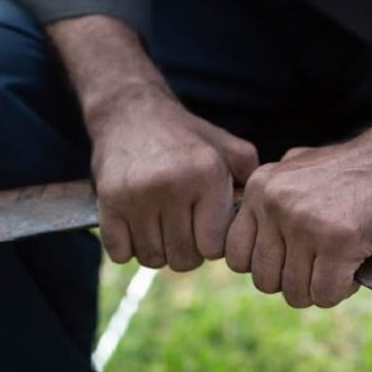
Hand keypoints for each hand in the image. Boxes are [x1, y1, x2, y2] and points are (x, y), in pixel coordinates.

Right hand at [46, 14, 258, 271]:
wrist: (130, 112)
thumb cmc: (185, 137)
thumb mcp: (225, 146)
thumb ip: (251, 178)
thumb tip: (264, 214)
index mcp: (208, 174)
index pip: (215, 248)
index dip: (211, 244)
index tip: (205, 228)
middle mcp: (174, 185)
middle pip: (184, 259)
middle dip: (186, 251)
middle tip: (181, 229)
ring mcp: (138, 195)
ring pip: (152, 258)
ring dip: (157, 250)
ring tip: (160, 225)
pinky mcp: (108, 202)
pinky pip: (122, 253)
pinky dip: (129, 247)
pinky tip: (136, 226)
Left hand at [224, 124, 371, 307]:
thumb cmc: (358, 168)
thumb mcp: (300, 168)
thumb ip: (273, 196)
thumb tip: (250, 234)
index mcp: (260, 188)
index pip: (237, 257)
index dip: (268, 266)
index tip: (295, 258)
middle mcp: (274, 203)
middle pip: (265, 281)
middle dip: (296, 281)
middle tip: (324, 264)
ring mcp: (304, 222)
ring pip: (295, 293)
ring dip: (322, 288)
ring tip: (344, 261)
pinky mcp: (337, 241)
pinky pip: (325, 295)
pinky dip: (343, 290)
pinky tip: (357, 264)